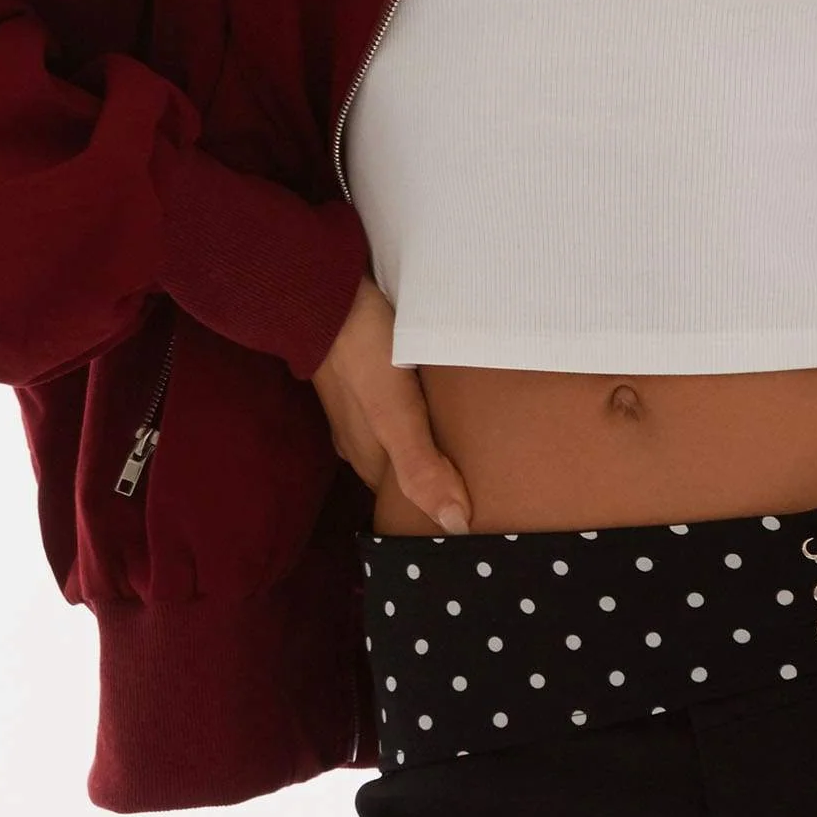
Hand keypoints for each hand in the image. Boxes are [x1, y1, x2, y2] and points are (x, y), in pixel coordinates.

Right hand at [309, 271, 475, 534]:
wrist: (325, 289)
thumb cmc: (361, 353)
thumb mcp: (393, 414)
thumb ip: (419, 467)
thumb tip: (454, 526)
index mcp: (367, 456)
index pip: (405, 504)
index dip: (436, 515)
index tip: (477, 524)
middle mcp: (363, 436)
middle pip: (406, 471)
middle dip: (440, 480)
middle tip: (491, 485)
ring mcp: (365, 403)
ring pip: (406, 438)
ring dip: (436, 444)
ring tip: (482, 446)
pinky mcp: (374, 370)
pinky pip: (406, 404)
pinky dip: (429, 411)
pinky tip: (452, 401)